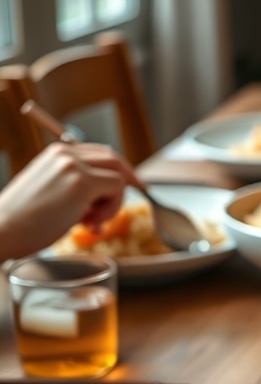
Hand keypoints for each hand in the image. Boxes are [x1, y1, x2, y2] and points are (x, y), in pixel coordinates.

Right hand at [0, 142, 136, 260]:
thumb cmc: (24, 221)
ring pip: (119, 175)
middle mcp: (66, 153)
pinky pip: (118, 188)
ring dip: (113, 203)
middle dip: (125, 183)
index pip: (100, 154)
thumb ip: (78, 188)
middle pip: (114, 159)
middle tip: (122, 205)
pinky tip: (90, 223)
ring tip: (90, 222)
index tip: (126, 188)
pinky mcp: (82, 183)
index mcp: (57, 152)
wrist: (2, 231)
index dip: (117, 172)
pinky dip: (112, 209)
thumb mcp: (52, 192)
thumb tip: (109, 197)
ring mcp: (74, 166)